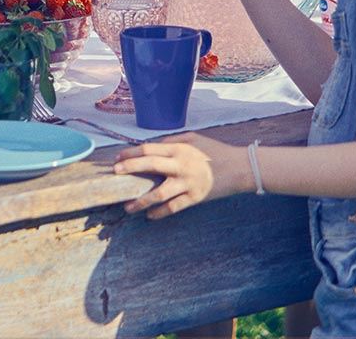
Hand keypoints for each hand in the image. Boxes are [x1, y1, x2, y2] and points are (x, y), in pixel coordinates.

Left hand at [112, 133, 246, 217]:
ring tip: (127, 207)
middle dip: (130, 169)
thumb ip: (171, 141)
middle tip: (115, 174)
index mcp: (179, 148)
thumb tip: (150, 146)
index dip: (131, 153)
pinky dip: (160, 212)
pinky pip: (173, 207)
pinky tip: (150, 216)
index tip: (118, 158)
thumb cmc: (215, 151)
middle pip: (150, 165)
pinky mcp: (195, 198)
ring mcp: (188, 183)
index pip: (149, 149)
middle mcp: (181, 165)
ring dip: (141, 201)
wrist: (240, 168)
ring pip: (159, 193)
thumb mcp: (193, 139)